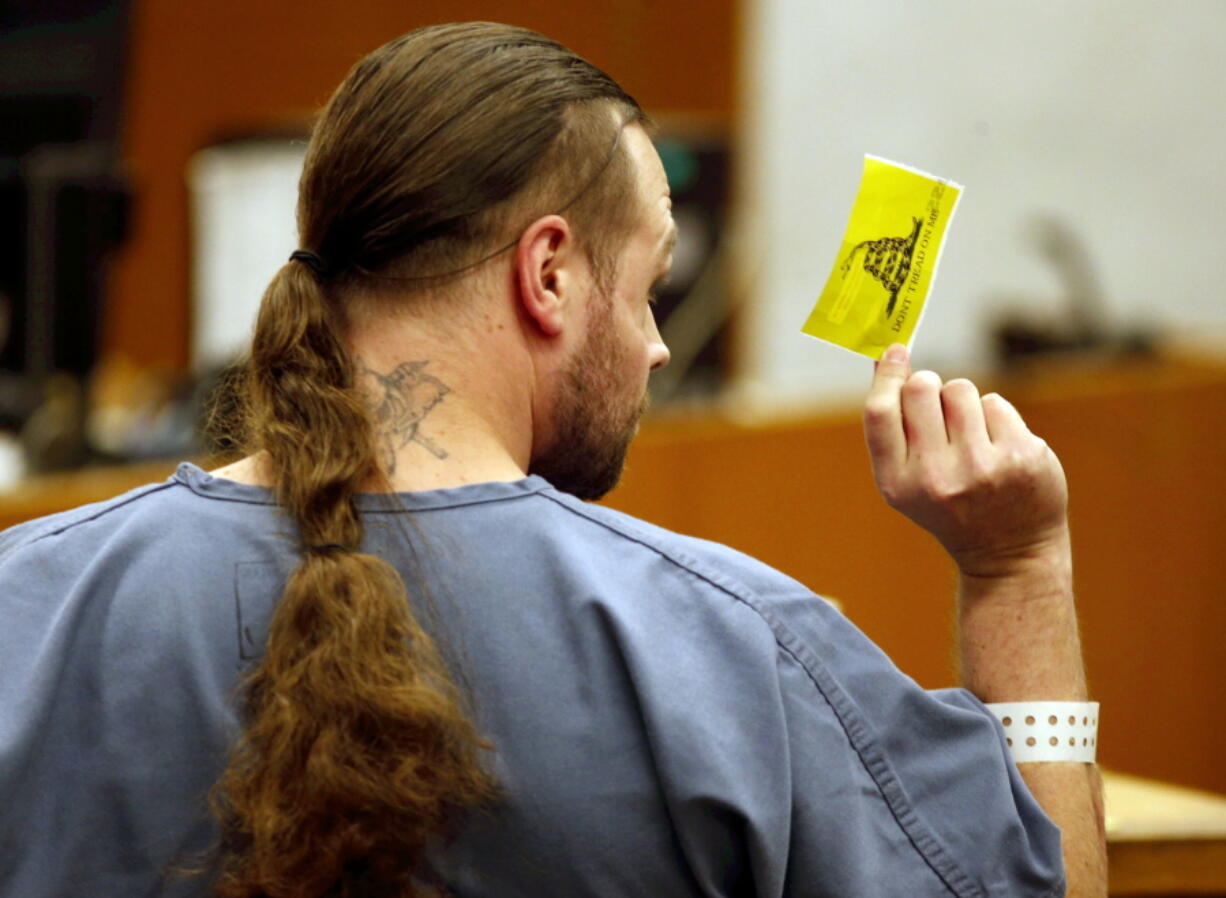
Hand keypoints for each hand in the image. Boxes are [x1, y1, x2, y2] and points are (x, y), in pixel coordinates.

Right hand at [863, 344, 1069, 577]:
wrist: (1009, 552)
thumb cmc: (948, 505)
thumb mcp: (906, 480)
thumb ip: (891, 428)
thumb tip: (886, 358)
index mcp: (898, 484)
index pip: (880, 411)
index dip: (887, 375)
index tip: (896, 352)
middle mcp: (937, 477)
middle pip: (922, 389)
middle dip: (928, 387)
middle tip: (937, 410)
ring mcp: (982, 467)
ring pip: (961, 389)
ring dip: (963, 403)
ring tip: (970, 436)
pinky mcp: (1021, 456)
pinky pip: (995, 403)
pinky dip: (994, 418)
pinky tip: (997, 448)